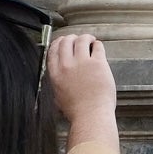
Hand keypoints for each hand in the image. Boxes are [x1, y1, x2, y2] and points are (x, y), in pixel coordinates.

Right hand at [46, 33, 118, 147]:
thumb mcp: (57, 96)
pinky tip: (98, 47)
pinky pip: (97, 47)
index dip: (59, 42)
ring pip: (81, 40)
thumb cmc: (76, 110)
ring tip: (91, 41)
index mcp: (55, 73)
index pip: (53, 49)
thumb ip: (57, 82)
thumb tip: (60, 75)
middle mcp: (67, 65)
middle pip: (66, 41)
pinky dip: (98, 44)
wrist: (90, 115)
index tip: (64, 41)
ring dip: (86, 38)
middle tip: (78, 40)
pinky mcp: (98, 64)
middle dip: (72, 38)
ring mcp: (82, 63)